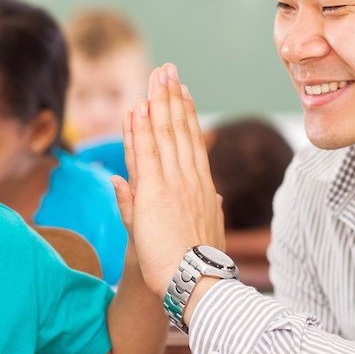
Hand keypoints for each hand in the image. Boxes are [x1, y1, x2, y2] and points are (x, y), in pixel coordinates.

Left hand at [111, 64, 225, 295]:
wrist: (196, 283)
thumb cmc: (198, 267)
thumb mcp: (206, 232)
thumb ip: (206, 209)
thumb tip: (215, 194)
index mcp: (203, 188)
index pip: (192, 144)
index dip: (187, 115)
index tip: (184, 92)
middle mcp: (190, 180)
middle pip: (179, 130)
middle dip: (173, 97)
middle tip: (168, 70)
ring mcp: (173, 183)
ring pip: (165, 134)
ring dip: (159, 102)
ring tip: (157, 75)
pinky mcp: (155, 192)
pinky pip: (147, 152)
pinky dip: (143, 127)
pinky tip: (139, 106)